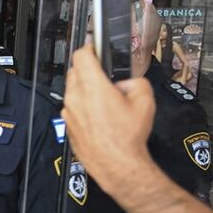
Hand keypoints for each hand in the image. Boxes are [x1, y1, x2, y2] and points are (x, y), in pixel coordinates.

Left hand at [62, 47, 156, 195]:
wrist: (116, 164)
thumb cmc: (128, 136)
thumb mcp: (145, 101)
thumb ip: (135, 82)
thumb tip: (125, 83)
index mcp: (92, 86)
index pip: (81, 55)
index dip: (89, 48)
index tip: (95, 47)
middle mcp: (75, 97)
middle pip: (75, 71)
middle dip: (88, 68)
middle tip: (104, 74)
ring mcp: (68, 112)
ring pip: (72, 90)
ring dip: (85, 87)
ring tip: (105, 98)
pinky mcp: (67, 124)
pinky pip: (72, 107)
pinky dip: (82, 104)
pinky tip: (99, 114)